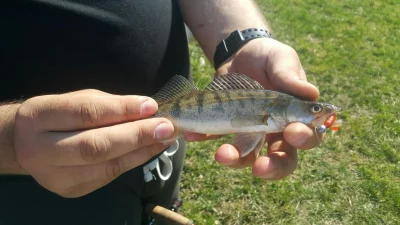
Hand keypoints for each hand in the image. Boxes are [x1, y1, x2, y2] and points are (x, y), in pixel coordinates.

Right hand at [13, 89, 174, 197]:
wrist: (25, 145)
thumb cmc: (58, 116)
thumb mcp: (77, 100)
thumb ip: (108, 105)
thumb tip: (148, 109)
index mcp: (40, 117)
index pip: (85, 113)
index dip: (120, 110)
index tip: (151, 105)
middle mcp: (43, 151)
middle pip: (95, 146)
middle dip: (136, 136)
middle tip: (166, 127)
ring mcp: (56, 176)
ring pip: (106, 166)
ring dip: (142, 151)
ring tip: (166, 138)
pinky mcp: (71, 190)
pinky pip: (109, 176)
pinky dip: (134, 161)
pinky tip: (150, 149)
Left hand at [189, 38, 321, 179]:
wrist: (240, 53)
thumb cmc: (269, 58)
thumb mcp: (281, 59)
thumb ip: (290, 75)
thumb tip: (312, 93)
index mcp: (295, 116)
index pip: (306, 135)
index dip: (303, 139)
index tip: (291, 132)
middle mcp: (275, 130)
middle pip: (281, 159)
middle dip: (272, 167)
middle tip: (260, 168)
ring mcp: (249, 132)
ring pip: (247, 156)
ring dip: (235, 159)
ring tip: (222, 154)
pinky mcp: (227, 127)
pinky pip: (216, 137)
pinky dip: (204, 136)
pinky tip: (192, 134)